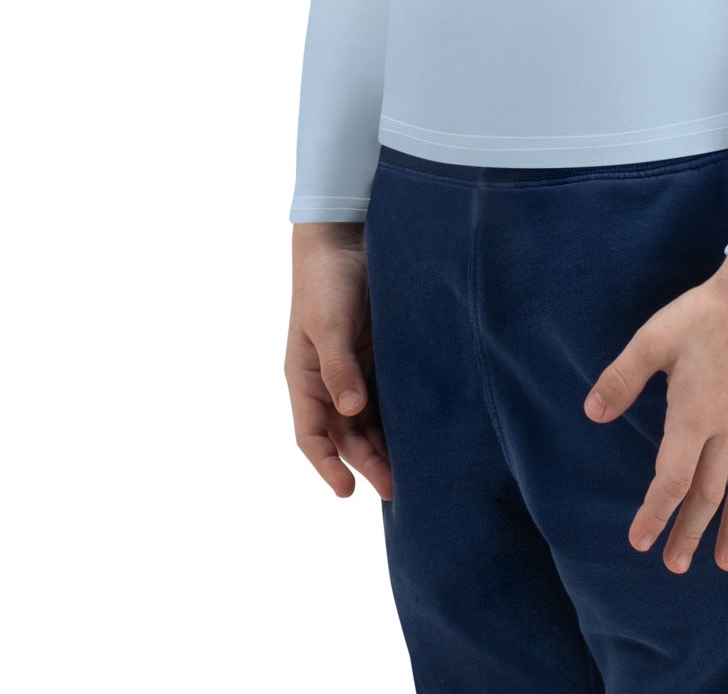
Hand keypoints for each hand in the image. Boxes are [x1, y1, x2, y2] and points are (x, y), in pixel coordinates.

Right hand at [285, 221, 393, 500]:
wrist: (347, 235)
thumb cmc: (327, 280)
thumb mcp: (328, 324)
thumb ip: (339, 367)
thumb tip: (350, 412)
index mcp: (304, 378)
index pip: (311, 435)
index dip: (327, 466)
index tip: (348, 492)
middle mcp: (330, 380)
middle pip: (347, 434)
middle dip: (368, 463)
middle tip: (397, 489)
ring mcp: (356, 367)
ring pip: (370, 419)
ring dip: (387, 444)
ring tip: (414, 470)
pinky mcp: (381, 353)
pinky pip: (390, 393)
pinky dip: (401, 415)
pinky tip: (423, 430)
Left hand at [582, 255, 727, 572]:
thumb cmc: (704, 314)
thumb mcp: (654, 339)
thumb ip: (622, 378)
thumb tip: (592, 414)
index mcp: (693, 415)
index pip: (670, 480)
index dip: (655, 514)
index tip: (639, 542)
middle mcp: (727, 431)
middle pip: (706, 495)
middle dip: (689, 533)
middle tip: (675, 566)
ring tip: (725, 564)